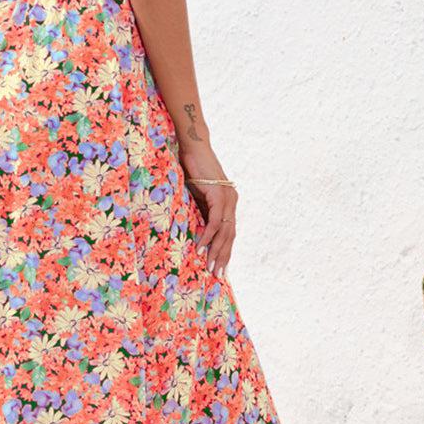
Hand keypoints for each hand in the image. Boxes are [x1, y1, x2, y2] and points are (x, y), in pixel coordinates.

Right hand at [180, 148, 236, 276]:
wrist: (192, 147)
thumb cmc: (191, 169)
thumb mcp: (195, 196)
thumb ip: (199, 211)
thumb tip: (195, 230)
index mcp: (228, 202)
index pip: (229, 232)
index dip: (225, 251)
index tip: (220, 267)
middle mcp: (232, 201)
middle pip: (230, 236)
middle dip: (223, 257)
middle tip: (217, 275)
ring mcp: (227, 198)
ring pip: (225, 231)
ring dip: (216, 251)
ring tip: (210, 267)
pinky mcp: (219, 195)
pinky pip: (214, 221)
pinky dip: (208, 235)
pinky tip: (201, 247)